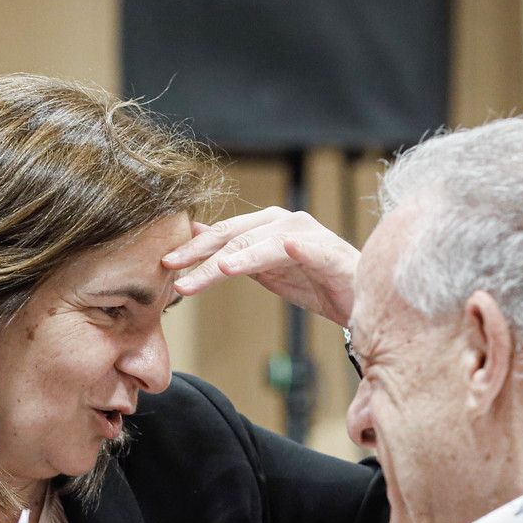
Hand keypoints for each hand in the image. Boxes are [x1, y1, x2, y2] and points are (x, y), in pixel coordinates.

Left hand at [163, 206, 359, 326]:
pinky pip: (304, 250)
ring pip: (262, 245)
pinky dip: (289, 249)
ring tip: (215, 269)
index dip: (193, 248)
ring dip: (238, 257)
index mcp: (266, 226)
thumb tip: (196, 234)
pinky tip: (278, 251)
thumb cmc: (313, 282)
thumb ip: (233, 251)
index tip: (164, 264)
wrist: (357, 299)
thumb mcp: (264, 268)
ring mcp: (307, 235)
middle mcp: (284, 223)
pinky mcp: (328, 253)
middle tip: (173, 266)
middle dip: (202, 252)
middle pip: (236, 237)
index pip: (222, 235)